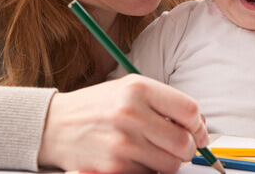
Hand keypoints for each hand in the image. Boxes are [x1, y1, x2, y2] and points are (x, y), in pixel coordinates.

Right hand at [38, 74, 208, 173]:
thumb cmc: (98, 105)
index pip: (189, 110)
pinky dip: (150, 170)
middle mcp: (131, 113)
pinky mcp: (115, 167)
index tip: (197, 130)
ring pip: (172, 164)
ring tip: (156, 149)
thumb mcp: (129, 88)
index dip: (199, 125)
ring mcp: (123, 142)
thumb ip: (164, 101)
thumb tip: (198, 124)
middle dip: (189, 147)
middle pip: (185, 142)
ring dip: (171, 160)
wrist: (55, 125)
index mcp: (138, 88)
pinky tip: (137, 157)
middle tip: (181, 145)